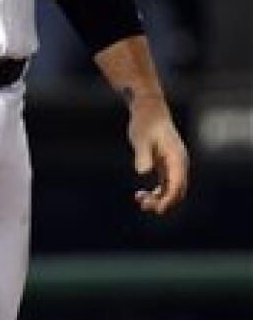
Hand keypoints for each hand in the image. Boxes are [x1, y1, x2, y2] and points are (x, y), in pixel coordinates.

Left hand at [128, 94, 188, 215]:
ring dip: (159, 199)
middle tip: (143, 205)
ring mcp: (174, 165)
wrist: (149, 111)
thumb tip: (143, 172)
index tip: (158, 208)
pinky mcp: (166, 165)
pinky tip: (140, 195)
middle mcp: (179, 164)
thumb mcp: (141, 139)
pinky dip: (156, 193)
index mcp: (177, 158)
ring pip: (171, 190)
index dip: (169, 199)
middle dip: (163, 202)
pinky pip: (165, 185)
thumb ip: (143, 155)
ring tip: (140, 201)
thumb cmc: (145, 123)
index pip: (178, 184)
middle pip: (177, 191)